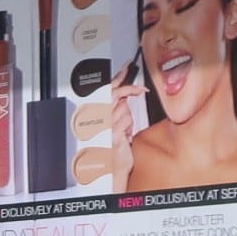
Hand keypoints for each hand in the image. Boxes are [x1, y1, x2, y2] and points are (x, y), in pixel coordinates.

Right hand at [109, 64, 140, 192]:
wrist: (109, 168)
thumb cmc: (110, 149)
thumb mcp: (112, 125)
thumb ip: (115, 110)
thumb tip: (124, 98)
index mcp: (96, 113)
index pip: (106, 89)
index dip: (118, 77)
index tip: (127, 68)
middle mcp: (97, 118)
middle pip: (114, 93)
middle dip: (129, 89)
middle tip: (140, 89)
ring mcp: (104, 125)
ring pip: (124, 108)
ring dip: (128, 118)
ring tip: (125, 129)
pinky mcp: (112, 133)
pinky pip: (127, 120)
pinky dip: (129, 127)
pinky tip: (126, 135)